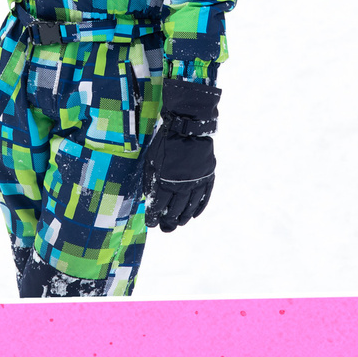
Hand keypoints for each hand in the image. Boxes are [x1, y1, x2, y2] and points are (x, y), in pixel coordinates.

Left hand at [143, 78, 219, 231]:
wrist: (188, 127)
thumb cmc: (165, 143)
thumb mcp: (151, 161)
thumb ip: (151, 181)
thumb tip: (150, 197)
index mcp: (165, 182)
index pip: (158, 206)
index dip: (154, 217)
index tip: (151, 223)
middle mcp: (181, 185)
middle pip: (175, 210)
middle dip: (169, 222)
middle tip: (166, 229)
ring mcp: (196, 181)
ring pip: (190, 206)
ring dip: (184, 217)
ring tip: (179, 223)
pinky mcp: (207, 176)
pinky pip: (205, 197)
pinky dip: (200, 207)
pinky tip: (195, 214)